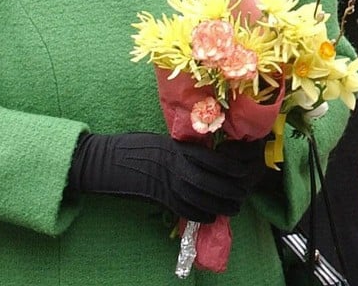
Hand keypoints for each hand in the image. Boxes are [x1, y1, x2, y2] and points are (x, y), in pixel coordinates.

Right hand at [68, 132, 266, 221]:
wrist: (114, 159)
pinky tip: (211, 216)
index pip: (214, 160)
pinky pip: (185, 210)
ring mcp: (169, 184)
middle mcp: (177, 167)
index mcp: (181, 149)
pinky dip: (201, 214)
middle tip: (242, 195)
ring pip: (201, 199)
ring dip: (220, 206)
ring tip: (233, 208)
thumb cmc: (141, 146)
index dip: (232, 168)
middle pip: (211, 183)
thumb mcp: (168, 141)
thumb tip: (211, 156)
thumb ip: (188, 149)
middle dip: (230, 191)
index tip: (244, 172)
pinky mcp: (161, 198)